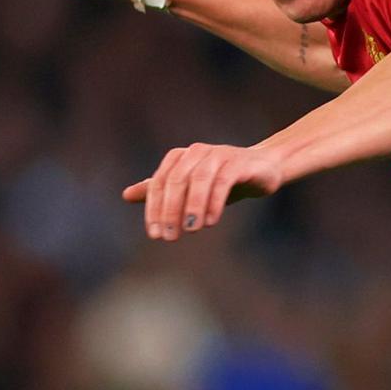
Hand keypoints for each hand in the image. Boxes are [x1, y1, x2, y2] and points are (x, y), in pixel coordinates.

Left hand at [124, 144, 283, 240]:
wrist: (264, 168)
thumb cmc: (222, 179)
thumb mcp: (189, 186)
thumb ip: (161, 190)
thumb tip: (126, 195)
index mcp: (179, 157)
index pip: (159, 183)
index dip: (154, 209)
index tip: (155, 235)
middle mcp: (195, 152)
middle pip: (176, 181)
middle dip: (170, 211)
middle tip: (169, 237)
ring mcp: (218, 155)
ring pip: (198, 180)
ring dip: (192, 207)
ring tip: (191, 230)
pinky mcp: (239, 163)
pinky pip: (222, 181)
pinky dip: (214, 201)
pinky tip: (211, 221)